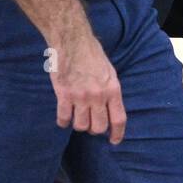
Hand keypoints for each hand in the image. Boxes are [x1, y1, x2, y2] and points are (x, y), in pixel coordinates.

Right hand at [49, 26, 126, 144]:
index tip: (114, 141)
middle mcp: (98, 96)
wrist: (72, 41)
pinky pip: (64, 118)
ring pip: (81, 126)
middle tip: (90, 123)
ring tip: (77, 116)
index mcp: (113, 89)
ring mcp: (81, 97)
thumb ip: (110, 90)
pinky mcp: (64, 95)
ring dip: (79, 124)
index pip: (118, 119)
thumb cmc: (92, 53)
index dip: (117, 134)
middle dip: (95, 129)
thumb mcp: (109, 71)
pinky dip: (63, 121)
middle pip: (98, 127)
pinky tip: (64, 116)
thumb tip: (110, 107)